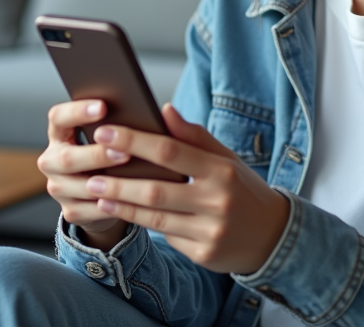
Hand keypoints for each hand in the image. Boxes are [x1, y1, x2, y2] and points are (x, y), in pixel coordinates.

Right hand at [37, 99, 134, 248]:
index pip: (59, 117)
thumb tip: (154, 110)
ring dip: (106, 183)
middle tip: (124, 151)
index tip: (103, 107)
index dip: (77, 111)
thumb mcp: (109, 137)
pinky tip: (129, 201)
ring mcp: (58, 187)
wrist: (105, 194)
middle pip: (67, 158)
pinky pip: (90, 209)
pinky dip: (111, 205)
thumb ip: (118, 123)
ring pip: (78, 186)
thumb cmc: (111, 155)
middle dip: (97, 154)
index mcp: (59, 134)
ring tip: (131, 178)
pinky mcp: (71, 210)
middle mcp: (52, 161)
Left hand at [85, 104, 289, 274]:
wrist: (273, 234)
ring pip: (155, 218)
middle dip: (119, 182)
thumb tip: (164, 109)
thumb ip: (194, 136)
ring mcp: (211, 230)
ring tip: (96, 194)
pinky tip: (124, 212)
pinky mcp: (204, 254)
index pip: (170, 151)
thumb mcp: (225, 158)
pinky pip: (167, 237)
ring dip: (122, 206)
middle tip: (90, 174)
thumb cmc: (241, 188)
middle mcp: (217, 201)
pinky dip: (144, 223)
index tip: (105, 133)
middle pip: (156, 190)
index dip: (135, 142)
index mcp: (221, 170)